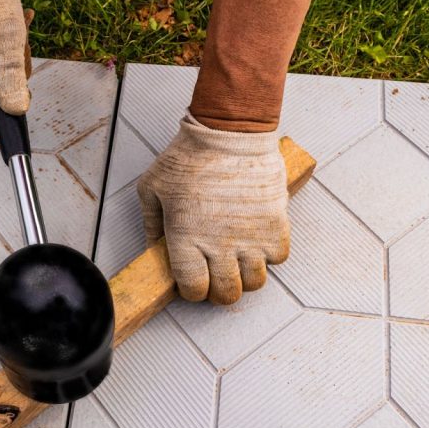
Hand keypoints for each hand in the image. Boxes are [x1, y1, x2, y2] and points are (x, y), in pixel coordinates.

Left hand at [137, 113, 289, 303]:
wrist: (229, 133)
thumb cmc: (189, 157)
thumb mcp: (152, 188)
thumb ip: (150, 223)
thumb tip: (153, 248)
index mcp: (185, 239)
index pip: (194, 289)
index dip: (193, 291)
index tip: (193, 280)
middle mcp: (219, 245)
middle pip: (226, 294)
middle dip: (219, 291)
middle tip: (216, 275)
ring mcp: (250, 238)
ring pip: (254, 282)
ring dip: (245, 275)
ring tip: (237, 259)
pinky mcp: (275, 225)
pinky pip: (278, 259)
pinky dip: (269, 256)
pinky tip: (256, 241)